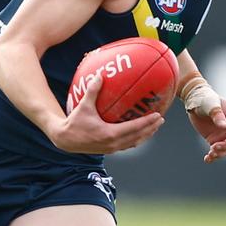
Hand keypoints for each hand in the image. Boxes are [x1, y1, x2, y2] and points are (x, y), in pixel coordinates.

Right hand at [48, 74, 163, 153]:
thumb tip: (100, 75)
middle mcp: (113, 143)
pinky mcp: (109, 150)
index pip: (134, 128)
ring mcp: (111, 148)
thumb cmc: (74, 122)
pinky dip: (136, 139)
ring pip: (134, 143)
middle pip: (138, 137)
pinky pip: (127, 145)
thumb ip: (92, 91)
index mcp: (110, 134)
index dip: (148, 122)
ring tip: (154, 127)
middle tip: (160, 119)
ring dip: (145, 135)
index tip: (158, 115)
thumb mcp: (83, 106)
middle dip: (151, 128)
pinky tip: (139, 133)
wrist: (65, 139)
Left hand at [188, 97, 225, 162]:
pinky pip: (216, 150)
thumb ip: (217, 114)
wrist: (194, 101)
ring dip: (220, 154)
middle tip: (214, 147)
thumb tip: (224, 127)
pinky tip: (207, 160)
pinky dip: (213, 156)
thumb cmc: (205, 99)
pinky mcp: (214, 139)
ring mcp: (223, 134)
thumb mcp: (211, 104)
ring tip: (210, 154)